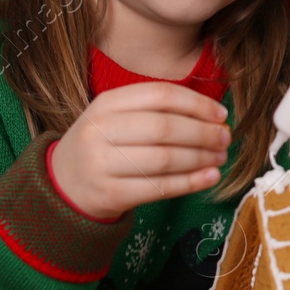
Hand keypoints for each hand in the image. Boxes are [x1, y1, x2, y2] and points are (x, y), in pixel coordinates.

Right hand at [49, 82, 230, 218]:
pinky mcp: (110, 194)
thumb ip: (156, 111)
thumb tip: (213, 116)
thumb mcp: (117, 117)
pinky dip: (191, 182)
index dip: (197, 104)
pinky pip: (159, 187)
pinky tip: (210, 177)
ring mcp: (102, 164)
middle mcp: (100, 130)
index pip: (160, 95)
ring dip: (201, 158)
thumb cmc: (104, 145)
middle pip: (165, 127)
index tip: (221, 114)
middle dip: (203, 133)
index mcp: (106, 103)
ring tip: (220, 157)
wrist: (64, 184)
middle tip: (225, 138)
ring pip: (165, 159)